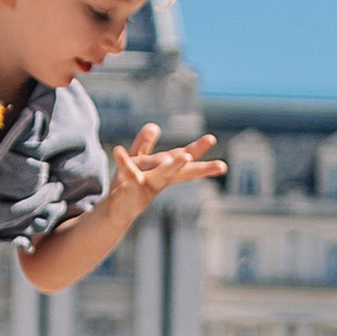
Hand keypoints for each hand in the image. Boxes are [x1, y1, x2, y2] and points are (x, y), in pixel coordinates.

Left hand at [108, 125, 223, 210]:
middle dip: (201, 168)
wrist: (115, 209)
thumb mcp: (137, 160)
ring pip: (162, 174)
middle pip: (183, 172)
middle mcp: (160, 180)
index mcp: (165, 171)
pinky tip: (117, 150)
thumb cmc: (129, 185)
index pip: (184, 158)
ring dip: (173, 166)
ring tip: (184, 156)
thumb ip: (145, 143)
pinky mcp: (129, 187)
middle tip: (221, 165)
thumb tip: (154, 126)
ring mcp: (147, 185)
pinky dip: (123, 161)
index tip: (212, 140)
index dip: (198, 149)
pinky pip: (127, 171)